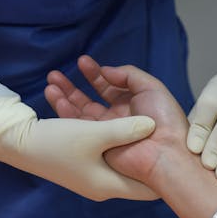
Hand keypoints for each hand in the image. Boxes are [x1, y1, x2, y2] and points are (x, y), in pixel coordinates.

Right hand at [0, 65, 157, 200]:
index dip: (161, 170)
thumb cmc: (59, 145)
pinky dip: (75, 109)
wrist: (13, 147)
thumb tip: (151, 126)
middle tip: (125, 96)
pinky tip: (60, 89)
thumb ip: (128, 127)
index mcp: (112, 181)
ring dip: (85, 101)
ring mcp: (88, 164)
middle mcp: (103, 176)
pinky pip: (82, 129)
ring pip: (96, 128)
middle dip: (117, 111)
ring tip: (66, 76)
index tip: (173, 147)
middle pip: (122, 144)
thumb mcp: (97, 134)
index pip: (147, 184)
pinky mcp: (73, 152)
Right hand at [45, 55, 187, 185]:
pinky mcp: (96, 149)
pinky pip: (78, 129)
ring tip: (52, 80)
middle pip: (91, 102)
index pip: (108, 89)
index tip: (83, 62)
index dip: (95, 75)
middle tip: (59, 72)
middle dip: (75, 86)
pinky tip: (55, 95)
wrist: (164, 155)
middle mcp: (117, 124)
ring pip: (80, 115)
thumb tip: (106, 71)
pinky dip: (65, 112)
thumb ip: (128, 74)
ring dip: (66, 96)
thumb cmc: (164, 122)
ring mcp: (105, 137)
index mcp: (131, 109)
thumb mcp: (150, 88)